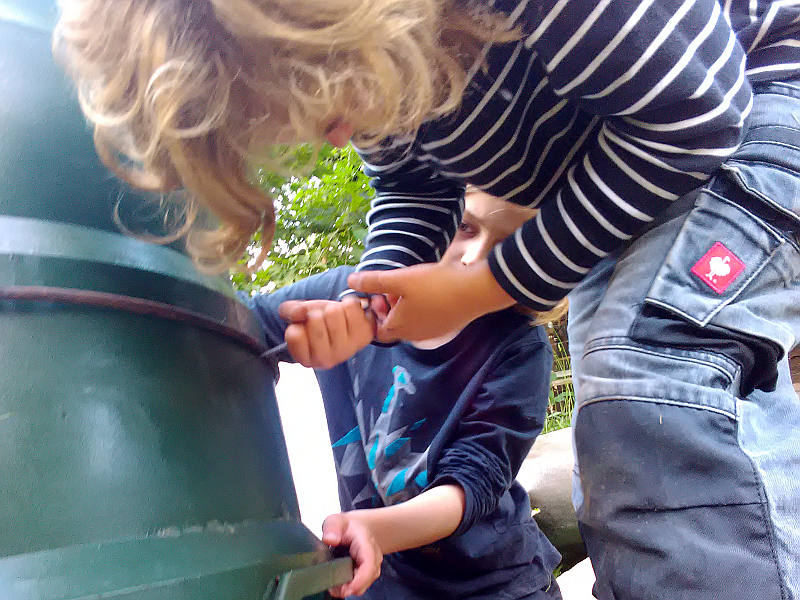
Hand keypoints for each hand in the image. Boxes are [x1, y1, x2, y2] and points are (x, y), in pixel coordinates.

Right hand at [278, 298, 373, 368]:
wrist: (346, 324)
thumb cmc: (319, 322)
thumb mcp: (299, 316)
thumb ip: (291, 311)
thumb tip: (301, 312)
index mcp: (306, 359)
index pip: (294, 335)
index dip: (298, 324)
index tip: (305, 328)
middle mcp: (327, 360)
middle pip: (315, 319)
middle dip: (316, 313)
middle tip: (322, 321)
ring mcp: (347, 349)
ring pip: (333, 312)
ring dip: (333, 308)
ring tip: (336, 318)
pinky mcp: (364, 336)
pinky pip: (351, 307)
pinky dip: (348, 304)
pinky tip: (348, 315)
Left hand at [322, 512, 382, 597]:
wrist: (358, 527)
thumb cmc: (348, 526)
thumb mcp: (336, 520)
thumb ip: (331, 528)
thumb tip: (330, 539)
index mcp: (367, 544)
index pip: (369, 566)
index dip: (359, 581)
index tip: (345, 589)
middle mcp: (373, 557)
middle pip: (366, 580)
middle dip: (349, 587)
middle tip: (331, 586)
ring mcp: (372, 566)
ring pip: (363, 585)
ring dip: (348, 587)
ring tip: (333, 584)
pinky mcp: (368, 573)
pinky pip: (360, 585)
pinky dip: (348, 586)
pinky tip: (338, 582)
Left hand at [347, 260, 514, 340]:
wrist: (476, 291)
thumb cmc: (436, 285)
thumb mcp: (400, 280)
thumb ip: (373, 281)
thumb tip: (350, 281)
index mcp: (399, 328)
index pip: (376, 331)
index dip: (372, 313)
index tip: (377, 294)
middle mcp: (414, 335)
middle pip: (392, 326)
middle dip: (387, 307)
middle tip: (392, 287)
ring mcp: (431, 332)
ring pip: (409, 322)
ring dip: (404, 306)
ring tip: (409, 285)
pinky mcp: (445, 325)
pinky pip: (425, 319)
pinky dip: (420, 307)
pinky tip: (427, 289)